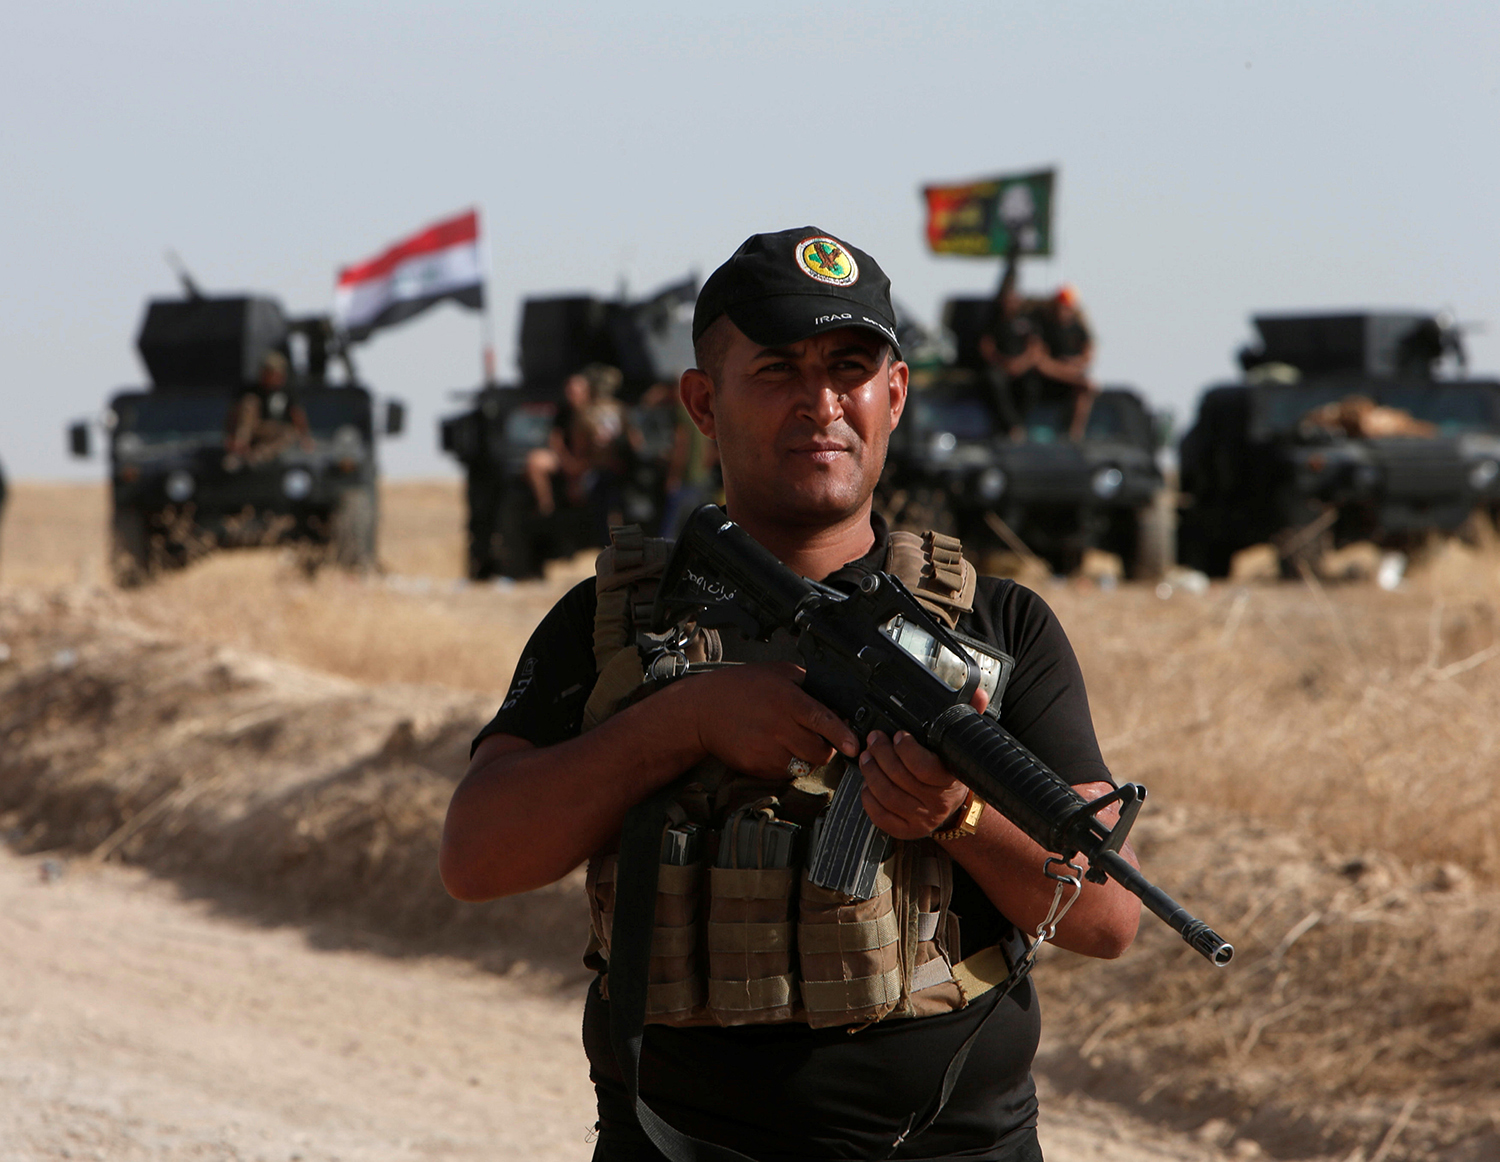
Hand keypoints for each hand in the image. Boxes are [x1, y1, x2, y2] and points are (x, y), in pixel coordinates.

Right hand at [687, 663, 859, 780]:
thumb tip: (832, 696)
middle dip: (826, 748)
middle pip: (818, 750)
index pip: (822, 721)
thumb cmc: (739, 687)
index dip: (841, 735)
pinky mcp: (755, 766)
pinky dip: (788, 765)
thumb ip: (806, 682)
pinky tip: (777, 749)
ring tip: (795, 743)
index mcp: (787, 701)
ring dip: (806, 758)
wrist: (702, 710)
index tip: (854, 746)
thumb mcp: (776, 672)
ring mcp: (766, 750)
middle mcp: (778, 727)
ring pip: (803, 765)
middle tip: (821, 740)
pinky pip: (784, 773)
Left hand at [858, 687, 988, 839]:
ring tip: (866, 757)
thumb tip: (978, 693)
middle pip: (900, 779)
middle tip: (875, 739)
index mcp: (950, 780)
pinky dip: (869, 799)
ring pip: (888, 796)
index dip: (906, 750)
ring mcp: (921, 819)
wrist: (955, 805)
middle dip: (881, 755)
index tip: (899, 735)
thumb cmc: (951, 770)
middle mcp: (937, 803)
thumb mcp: (960, 744)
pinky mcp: (906, 830)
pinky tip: (868, 784)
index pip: (924, 768)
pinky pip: (881, 817)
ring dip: (871, 773)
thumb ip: (967, 717)